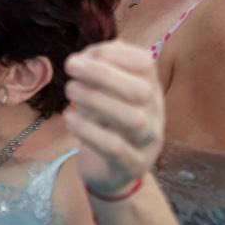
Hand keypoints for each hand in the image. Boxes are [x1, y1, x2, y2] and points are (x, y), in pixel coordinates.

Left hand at [64, 41, 164, 198]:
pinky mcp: (132, 165)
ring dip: (95, 100)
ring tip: (70, 91)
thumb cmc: (105, 121)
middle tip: (70, 67)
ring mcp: (147, 141)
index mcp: (150, 88)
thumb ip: (100, 68)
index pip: (145, 63)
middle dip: (102, 74)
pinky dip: (88, 130)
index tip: (87, 53)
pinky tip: (69, 118)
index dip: (115, 53)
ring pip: (133, 119)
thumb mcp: (104, 91)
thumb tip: (90, 54)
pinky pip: (115, 148)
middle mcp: (155, 113)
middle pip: (141, 90)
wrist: (112, 171)